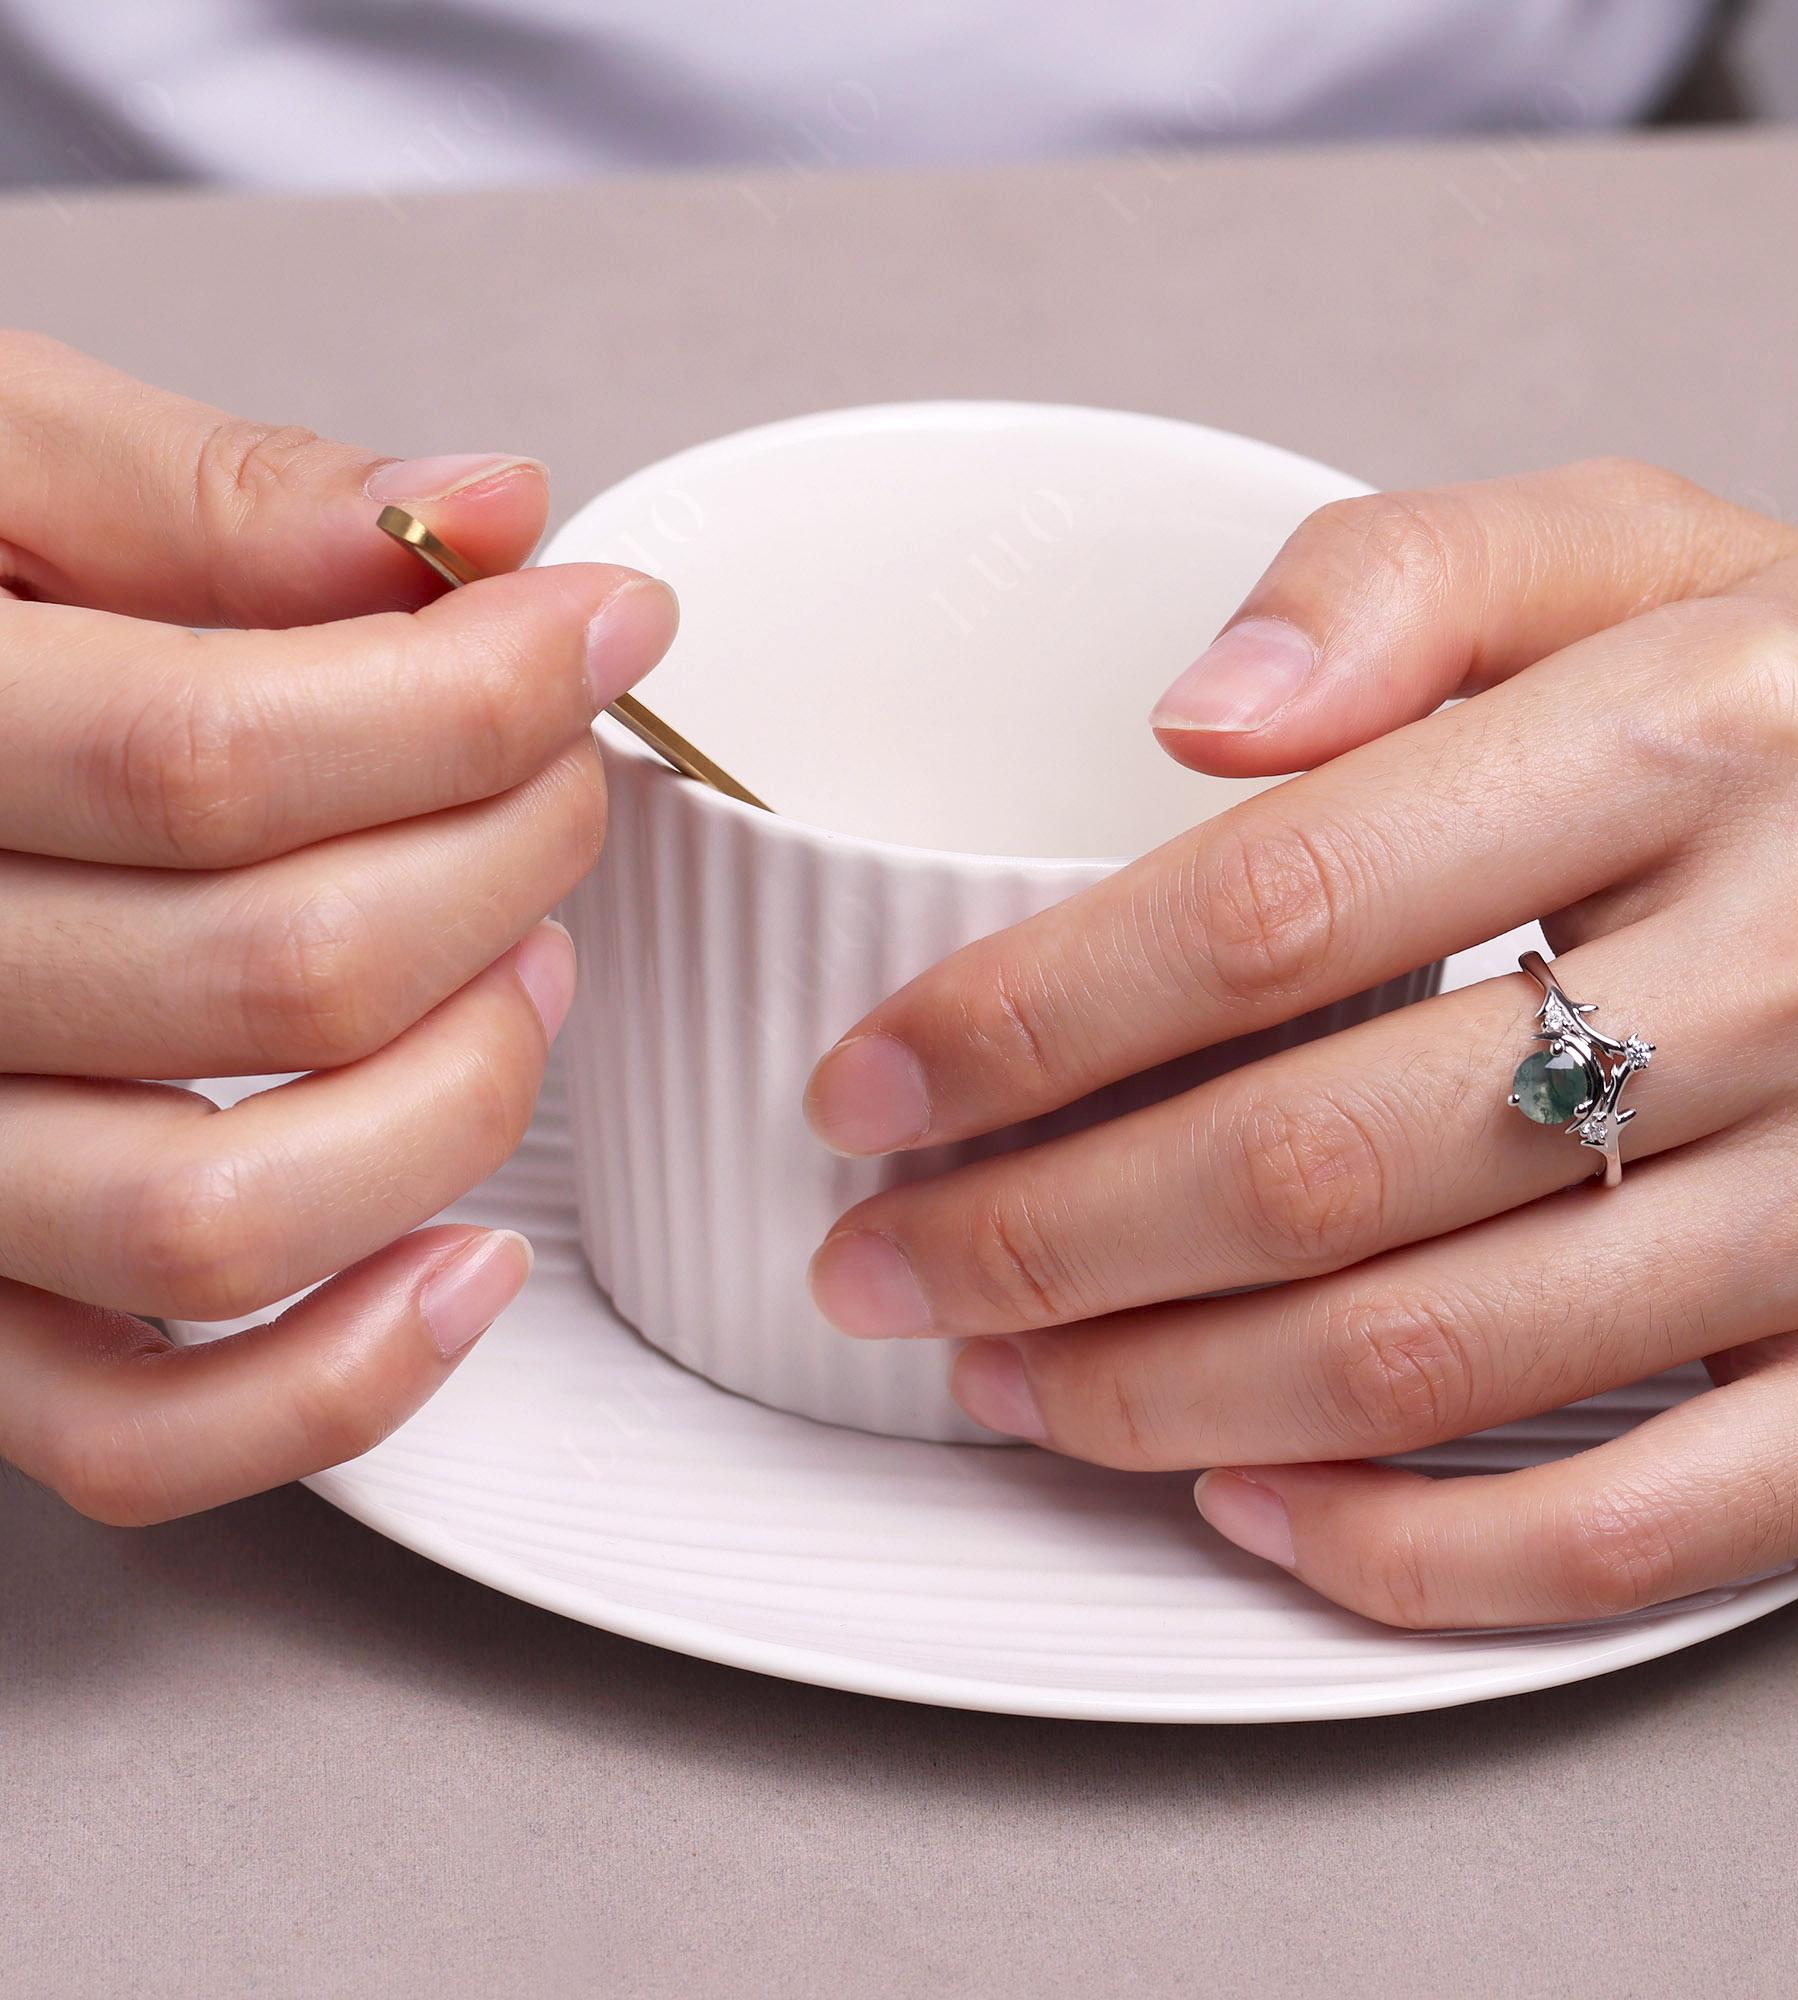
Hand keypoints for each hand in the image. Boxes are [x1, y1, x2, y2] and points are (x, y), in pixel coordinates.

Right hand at [0, 334, 673, 1523]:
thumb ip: (212, 496)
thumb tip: (491, 517)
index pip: (215, 758)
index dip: (473, 695)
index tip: (603, 629)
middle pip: (276, 975)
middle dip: (505, 859)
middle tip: (561, 781)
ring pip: (222, 1220)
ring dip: (460, 1098)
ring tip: (531, 969)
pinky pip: (129, 1440)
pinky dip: (335, 1387)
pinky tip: (466, 1263)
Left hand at [803, 457, 1797, 1628]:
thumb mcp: (1640, 553)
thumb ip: (1398, 581)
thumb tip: (1190, 716)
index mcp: (1709, 726)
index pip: (1266, 910)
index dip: (1022, 1025)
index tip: (870, 1087)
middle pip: (1315, 1160)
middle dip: (1038, 1239)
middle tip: (883, 1268)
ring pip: (1431, 1361)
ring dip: (1159, 1401)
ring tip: (1006, 1378)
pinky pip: (1637, 1525)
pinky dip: (1404, 1550)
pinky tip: (1244, 1509)